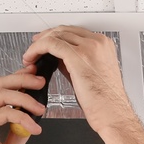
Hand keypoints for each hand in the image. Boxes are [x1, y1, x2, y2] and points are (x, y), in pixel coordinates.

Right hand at [0, 65, 44, 143]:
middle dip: (22, 79)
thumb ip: (17, 134)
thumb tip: (29, 123)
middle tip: (40, 81)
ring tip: (40, 108)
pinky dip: (21, 117)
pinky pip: (2, 113)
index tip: (34, 76)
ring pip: (1, 94)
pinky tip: (33, 128)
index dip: (17, 79)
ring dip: (24, 98)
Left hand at [21, 26, 140, 135]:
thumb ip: (74, 62)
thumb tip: (59, 58)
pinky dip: (37, 49)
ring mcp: (89, 47)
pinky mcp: (78, 56)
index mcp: (103, 45)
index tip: (43, 42)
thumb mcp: (89, 75)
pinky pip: (51, 44)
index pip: (73, 31)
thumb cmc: (104, 102)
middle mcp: (97, 42)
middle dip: (45, 38)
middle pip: (64, 30)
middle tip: (33, 48)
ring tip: (30, 56)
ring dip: (39, 44)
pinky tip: (31, 58)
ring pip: (56, 35)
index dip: (55, 36)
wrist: (112, 114)